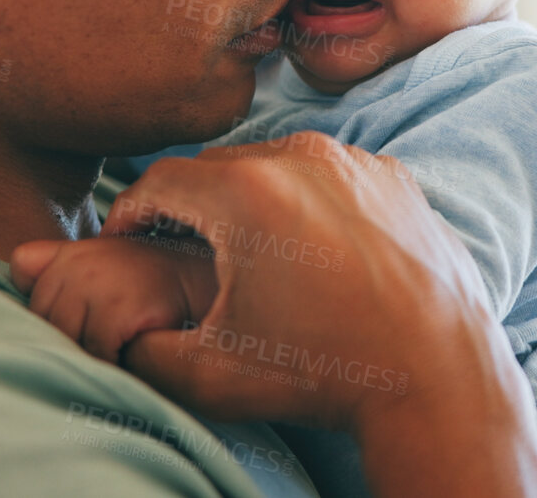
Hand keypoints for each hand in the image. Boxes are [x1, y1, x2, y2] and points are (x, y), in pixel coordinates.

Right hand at [12, 132, 536, 496]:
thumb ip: (140, 345)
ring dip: (251, 199)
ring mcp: (354, 161)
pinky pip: (329, 175)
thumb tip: (101, 327)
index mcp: (246, 193)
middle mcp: (301, 157)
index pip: (158, 181)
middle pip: (216, 166)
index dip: (129, 213)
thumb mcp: (209, 371)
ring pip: (275, 165)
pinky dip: (308, 201)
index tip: (123, 240)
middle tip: (179, 251)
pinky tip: (310, 252)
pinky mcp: (394, 176)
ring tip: (247, 254)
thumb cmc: (320, 374)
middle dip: (191, 205)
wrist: (435, 378)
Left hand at [20, 234, 217, 363]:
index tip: (88, 326)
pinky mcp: (119, 307)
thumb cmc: (149, 279)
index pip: (34, 308)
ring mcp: (98, 283)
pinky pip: (97, 353)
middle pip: (48, 327)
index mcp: (68, 255)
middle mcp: (77, 263)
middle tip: (105, 342)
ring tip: (118, 347)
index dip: (57, 327)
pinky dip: (113, 361)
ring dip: (92, 355)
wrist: (206, 280)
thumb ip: (51, 261)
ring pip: (70, 343)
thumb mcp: (98, 262)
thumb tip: (17, 270)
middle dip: (72, 343)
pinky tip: (133, 350)